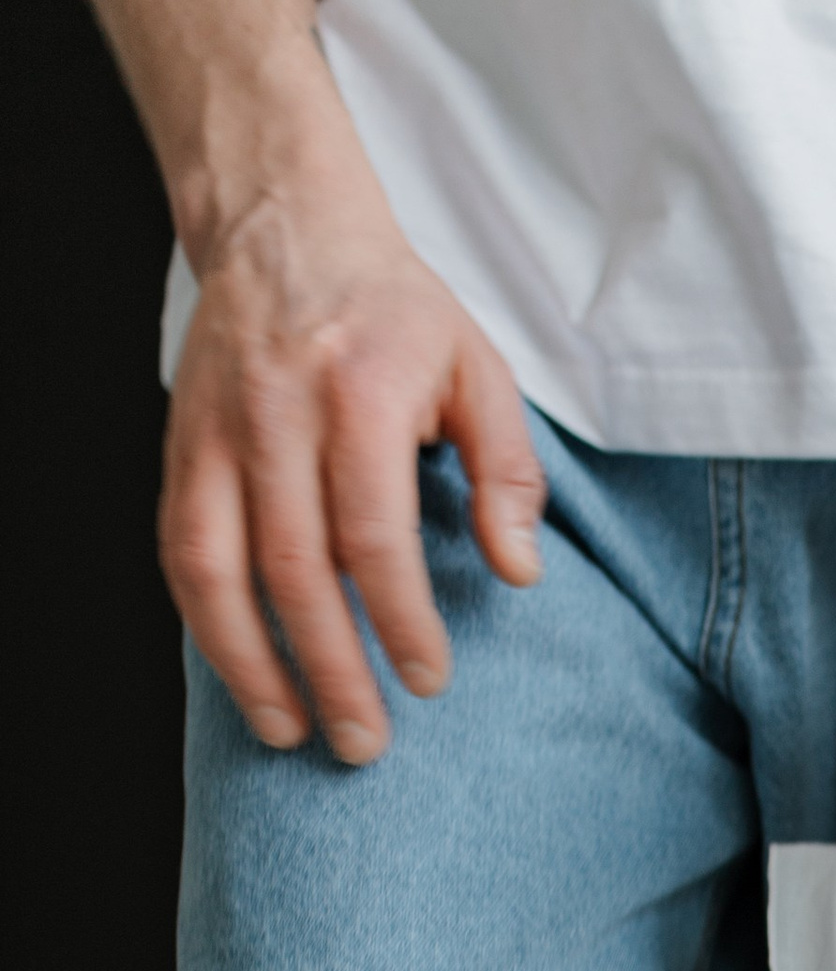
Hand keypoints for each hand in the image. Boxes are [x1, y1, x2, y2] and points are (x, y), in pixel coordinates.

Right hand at [162, 162, 544, 759]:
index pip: (373, 532)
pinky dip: (206, 623)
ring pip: (217, 569)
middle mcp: (277, 414)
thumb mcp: (479, 369)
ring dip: (251, 664)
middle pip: (295, 568)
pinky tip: (242, 673)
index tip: (429, 679)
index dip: (399, 618)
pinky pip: (180, 551)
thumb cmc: (395, 313)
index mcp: (361, 393)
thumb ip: (508, 472)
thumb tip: (520, 573)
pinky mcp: (180, 447)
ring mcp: (217, 433)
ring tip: (290, 732)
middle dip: (330, 668)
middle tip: (365, 742)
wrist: (284, 228)